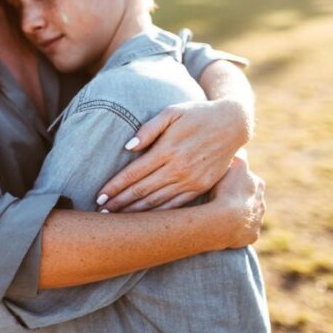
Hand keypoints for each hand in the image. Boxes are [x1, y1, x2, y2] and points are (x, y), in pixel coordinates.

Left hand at [96, 99, 250, 212]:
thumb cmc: (197, 114)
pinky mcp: (201, 187)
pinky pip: (176, 205)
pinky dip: (159, 214)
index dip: (114, 187)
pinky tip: (146, 220)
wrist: (233, 123)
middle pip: (142, 191)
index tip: (99, 197)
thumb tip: (128, 146)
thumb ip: (149, 128)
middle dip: (119, 203)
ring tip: (117, 219)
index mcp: (167, 150)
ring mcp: (191, 180)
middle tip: (101, 212)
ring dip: (135, 212)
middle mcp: (178, 168)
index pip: (134, 173)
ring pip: (157, 202)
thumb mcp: (172, 112)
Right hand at [207, 157, 264, 248]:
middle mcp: (262, 203)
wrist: (224, 221)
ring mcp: (257, 221)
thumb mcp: (233, 164)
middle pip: (249, 198)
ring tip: (221, 215)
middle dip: (239, 198)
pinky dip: (236, 230)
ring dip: (238, 215)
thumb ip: (239, 155)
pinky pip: (243, 231)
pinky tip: (224, 227)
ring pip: (248, 215)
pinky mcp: (252, 236)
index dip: (235, 179)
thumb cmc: (226, 190)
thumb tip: (243, 149)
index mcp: (258, 185)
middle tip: (221, 199)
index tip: (224, 182)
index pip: (248, 179)